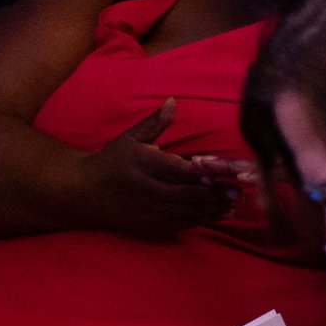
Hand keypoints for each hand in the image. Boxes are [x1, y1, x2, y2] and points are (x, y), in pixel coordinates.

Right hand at [78, 100, 240, 236]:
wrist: (86, 193)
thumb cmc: (112, 162)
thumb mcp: (129, 138)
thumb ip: (154, 123)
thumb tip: (172, 101)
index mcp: (144, 164)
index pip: (180, 171)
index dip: (203, 175)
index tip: (223, 176)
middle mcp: (148, 190)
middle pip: (189, 195)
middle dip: (216, 195)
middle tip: (239, 191)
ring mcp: (149, 210)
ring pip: (188, 212)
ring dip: (213, 209)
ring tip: (234, 203)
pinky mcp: (151, 225)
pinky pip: (182, 224)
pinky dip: (202, 219)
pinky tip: (219, 214)